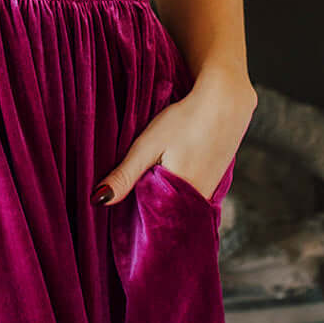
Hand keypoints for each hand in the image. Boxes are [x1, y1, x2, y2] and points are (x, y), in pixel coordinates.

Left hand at [92, 78, 254, 206]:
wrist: (225, 101)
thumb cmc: (185, 120)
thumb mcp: (148, 145)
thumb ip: (124, 175)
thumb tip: (98, 201)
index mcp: (181, 198)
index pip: (151, 221)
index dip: (133, 220)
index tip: (117, 217)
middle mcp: (199, 201)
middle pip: (165, 215)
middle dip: (146, 213)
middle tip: (128, 204)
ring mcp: (210, 191)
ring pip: (177, 205)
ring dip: (161, 200)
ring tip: (146, 187)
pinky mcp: (214, 181)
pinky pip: (189, 195)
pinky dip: (175, 190)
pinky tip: (166, 175)